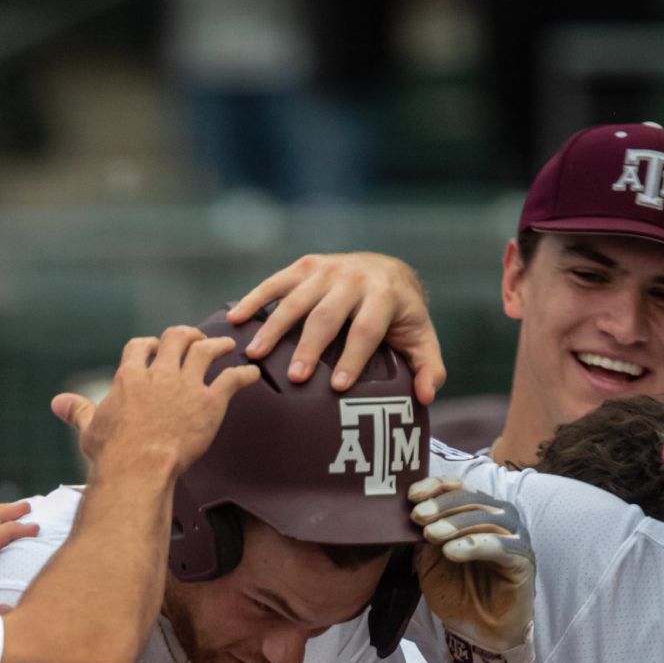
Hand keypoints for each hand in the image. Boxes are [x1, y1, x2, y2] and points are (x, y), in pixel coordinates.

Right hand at [50, 328, 257, 477]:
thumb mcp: (91, 427)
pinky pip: (232, 380)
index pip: (140, 346)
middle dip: (186, 335)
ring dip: (217, 345)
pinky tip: (252, 374)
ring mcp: (186, 386)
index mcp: (130, 376)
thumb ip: (78, 409)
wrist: (139, 467)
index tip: (154, 347)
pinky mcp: (210, 403)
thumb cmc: (113, 453)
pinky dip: (244, 374)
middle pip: (176, 338)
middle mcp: (160, 374)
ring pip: (206, 350)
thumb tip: (58, 403)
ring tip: (226, 346)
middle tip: (195, 339)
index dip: (149, 344)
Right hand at [224, 253, 447, 397]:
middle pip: (327, 315)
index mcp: (384, 295)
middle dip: (310, 346)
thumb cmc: (400, 315)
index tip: (338, 386)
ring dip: (274, 327)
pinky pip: (277, 282)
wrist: (387, 269)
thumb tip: (426, 396)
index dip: (353, 357)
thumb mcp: (420, 338)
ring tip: (255, 354)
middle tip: (295, 377)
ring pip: (297, 300)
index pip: (366, 329)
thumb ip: (428, 367)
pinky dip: (255, 298)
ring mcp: (327, 269)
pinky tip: (235, 317)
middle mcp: (353, 278)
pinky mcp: (306, 266)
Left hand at [409, 478, 534, 662]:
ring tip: (431, 534)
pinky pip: (501, 546)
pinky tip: (452, 552)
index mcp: (477, 512)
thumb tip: (409, 512)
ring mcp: (514, 537)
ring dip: (456, 523)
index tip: (411, 496)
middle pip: (472, 498)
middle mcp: (499, 518)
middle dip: (442, 505)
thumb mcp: (431, 561)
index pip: (458, 488)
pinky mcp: (522, 560)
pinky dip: (475, 545)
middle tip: (418, 516)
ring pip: (487, 518)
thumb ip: (424, 535)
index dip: (435, 487)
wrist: (477, 631)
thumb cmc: (457, 592)